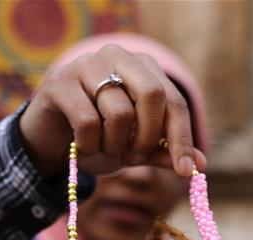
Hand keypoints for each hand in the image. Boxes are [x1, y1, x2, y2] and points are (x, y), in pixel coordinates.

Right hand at [18, 43, 206, 177]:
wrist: (51, 141)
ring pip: (119, 113)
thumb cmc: (98, 139)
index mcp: (143, 67)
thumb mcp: (135, 148)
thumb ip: (164, 151)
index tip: (186, 170)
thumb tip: (200, 164)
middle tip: (135, 157)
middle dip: (147, 136)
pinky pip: (88, 122)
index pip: (174, 101)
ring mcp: (87, 64)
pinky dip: (90, 145)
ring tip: (103, 148)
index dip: (182, 137)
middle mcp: (118, 56)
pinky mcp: (61, 81)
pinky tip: (82, 146)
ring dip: (115, 145)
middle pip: (152, 94)